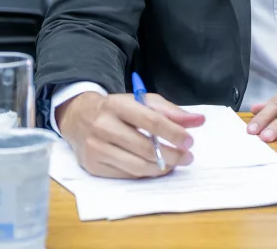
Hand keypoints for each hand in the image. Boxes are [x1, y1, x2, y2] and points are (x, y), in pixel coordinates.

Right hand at [56, 92, 204, 177]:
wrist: (77, 116)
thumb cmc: (116, 109)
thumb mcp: (141, 101)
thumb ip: (170, 111)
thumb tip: (199, 121)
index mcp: (117, 105)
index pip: (151, 121)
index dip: (173, 133)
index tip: (190, 141)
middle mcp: (103, 126)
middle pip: (145, 148)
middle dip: (172, 155)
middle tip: (187, 157)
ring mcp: (95, 148)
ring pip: (136, 166)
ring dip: (160, 168)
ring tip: (174, 164)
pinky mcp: (92, 166)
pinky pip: (126, 175)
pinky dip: (144, 173)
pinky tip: (155, 168)